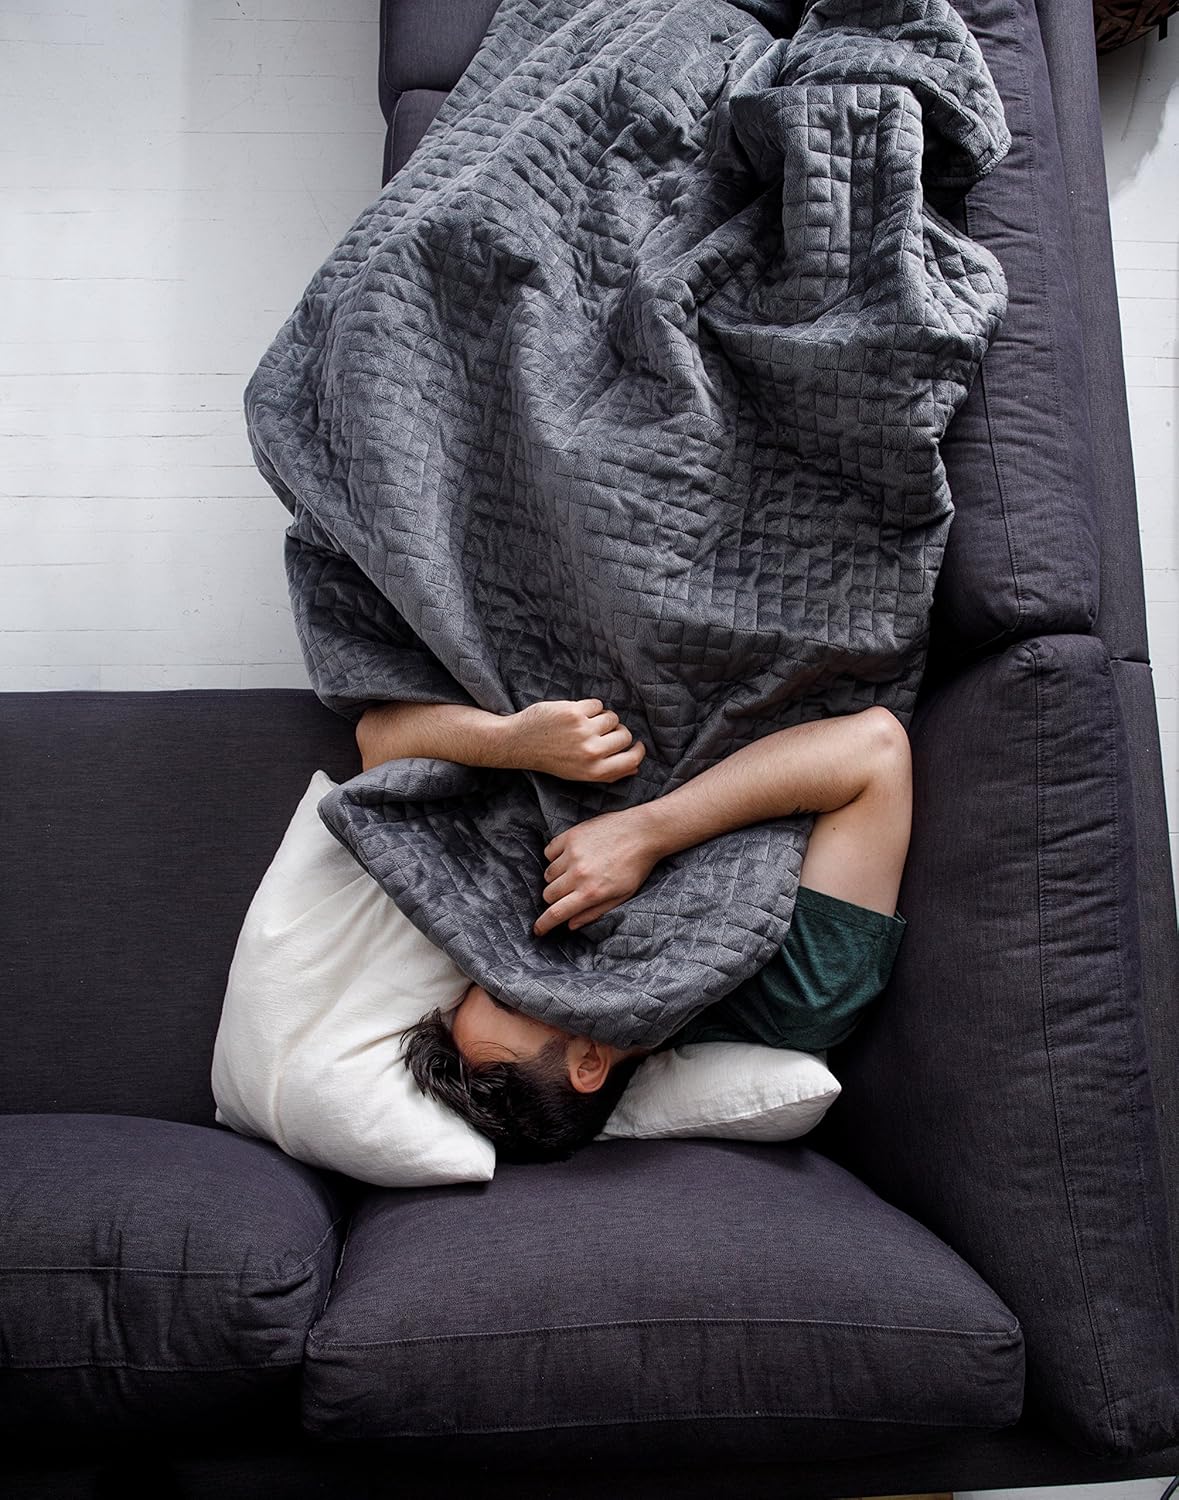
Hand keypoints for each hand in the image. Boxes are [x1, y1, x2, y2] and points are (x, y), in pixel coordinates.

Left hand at [506, 698, 645, 782]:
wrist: (520, 743)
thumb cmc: (552, 759)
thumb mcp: (580, 774)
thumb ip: (608, 773)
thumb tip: (636, 767)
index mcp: (594, 771)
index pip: (631, 760)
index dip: (638, 751)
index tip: (637, 745)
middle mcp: (591, 753)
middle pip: (625, 735)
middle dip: (617, 731)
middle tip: (602, 732)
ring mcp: (583, 731)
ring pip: (612, 717)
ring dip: (602, 717)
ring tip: (585, 723)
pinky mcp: (575, 713)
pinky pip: (598, 704)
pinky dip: (589, 707)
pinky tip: (575, 714)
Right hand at [533, 806, 659, 935]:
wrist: (643, 833)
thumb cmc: (635, 867)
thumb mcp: (621, 896)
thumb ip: (594, 913)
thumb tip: (571, 925)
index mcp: (590, 893)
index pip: (556, 913)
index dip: (543, 924)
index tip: (537, 929)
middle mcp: (578, 874)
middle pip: (548, 894)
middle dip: (555, 899)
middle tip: (569, 893)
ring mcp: (572, 853)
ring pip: (547, 874)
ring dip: (556, 878)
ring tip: (574, 873)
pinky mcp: (570, 836)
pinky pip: (549, 852)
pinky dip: (554, 857)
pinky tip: (569, 857)